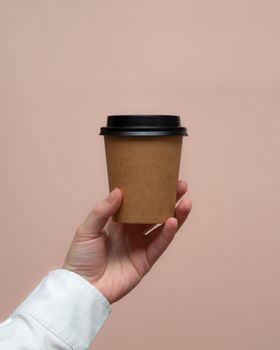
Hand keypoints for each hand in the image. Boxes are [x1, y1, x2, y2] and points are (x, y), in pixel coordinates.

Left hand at [63, 180, 191, 303]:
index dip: (149, 192)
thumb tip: (119, 191)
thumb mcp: (87, 229)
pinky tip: (173, 221)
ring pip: (162, 228)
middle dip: (168, 200)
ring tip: (185, 202)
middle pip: (154, 213)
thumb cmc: (80, 257)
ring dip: (175, 215)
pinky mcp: (146, 260)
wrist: (82, 288)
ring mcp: (140, 246)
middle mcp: (132, 232)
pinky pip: (159, 245)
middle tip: (180, 187)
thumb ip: (103, 211)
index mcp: (118, 222)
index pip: (138, 203)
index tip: (159, 178)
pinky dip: (168, 233)